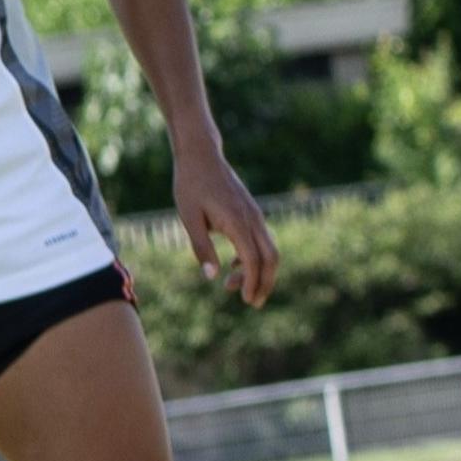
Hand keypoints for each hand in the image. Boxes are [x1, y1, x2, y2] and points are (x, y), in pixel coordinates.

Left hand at [168, 150, 280, 305]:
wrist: (201, 157)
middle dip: (266, 282)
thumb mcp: (188, 218)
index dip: (253, 282)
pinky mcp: (250, 213)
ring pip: (268, 249)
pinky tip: (235, 268)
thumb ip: (201, 247)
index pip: (254, 260)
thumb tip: (211, 276)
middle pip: (271, 257)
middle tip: (253, 303)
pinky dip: (253, 258)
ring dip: (258, 271)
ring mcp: (254, 215)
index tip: (247, 300)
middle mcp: (252, 219)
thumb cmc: (190, 186)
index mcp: (238, 222)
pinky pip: (260, 240)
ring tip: (234, 287)